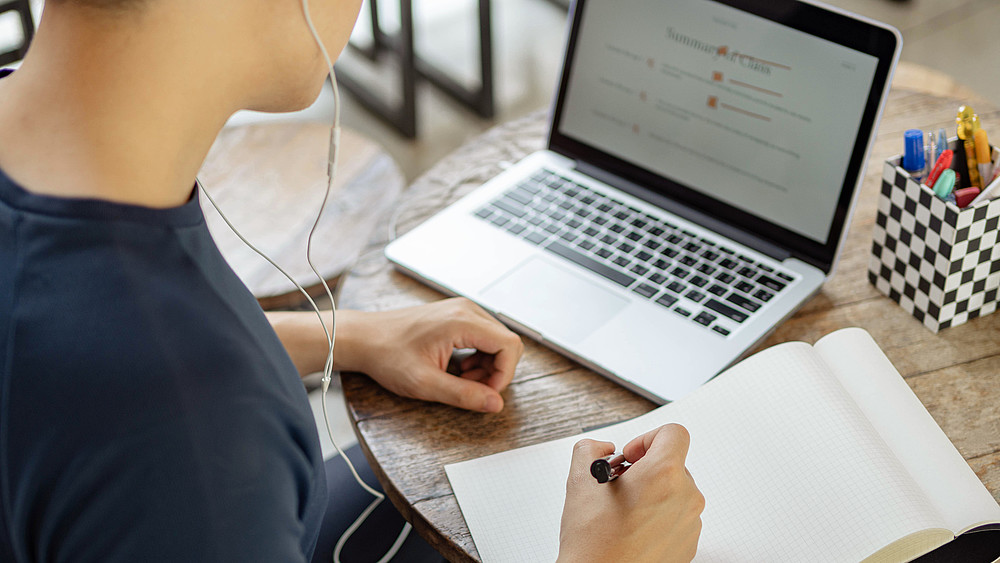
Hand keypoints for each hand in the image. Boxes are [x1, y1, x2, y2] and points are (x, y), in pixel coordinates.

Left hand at [334, 298, 523, 412]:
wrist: (363, 338)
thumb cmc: (386, 355)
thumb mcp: (425, 383)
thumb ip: (463, 395)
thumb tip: (494, 403)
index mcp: (462, 321)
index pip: (510, 346)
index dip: (504, 375)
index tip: (485, 393)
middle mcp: (466, 310)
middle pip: (506, 343)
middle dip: (495, 372)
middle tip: (469, 389)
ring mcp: (461, 310)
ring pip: (496, 341)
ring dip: (486, 366)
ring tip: (460, 380)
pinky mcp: (455, 316)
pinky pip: (482, 337)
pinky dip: (477, 357)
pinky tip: (457, 369)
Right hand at [557, 424, 703, 562]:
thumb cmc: (593, 542)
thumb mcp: (580, 481)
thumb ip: (591, 449)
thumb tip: (602, 449)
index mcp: (663, 474)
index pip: (673, 433)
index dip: (648, 438)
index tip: (631, 456)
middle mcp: (685, 497)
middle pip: (672, 464)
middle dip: (645, 470)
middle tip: (620, 486)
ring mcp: (689, 523)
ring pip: (674, 492)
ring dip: (651, 495)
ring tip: (623, 512)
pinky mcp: (688, 544)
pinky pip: (676, 518)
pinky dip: (658, 518)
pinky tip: (633, 530)